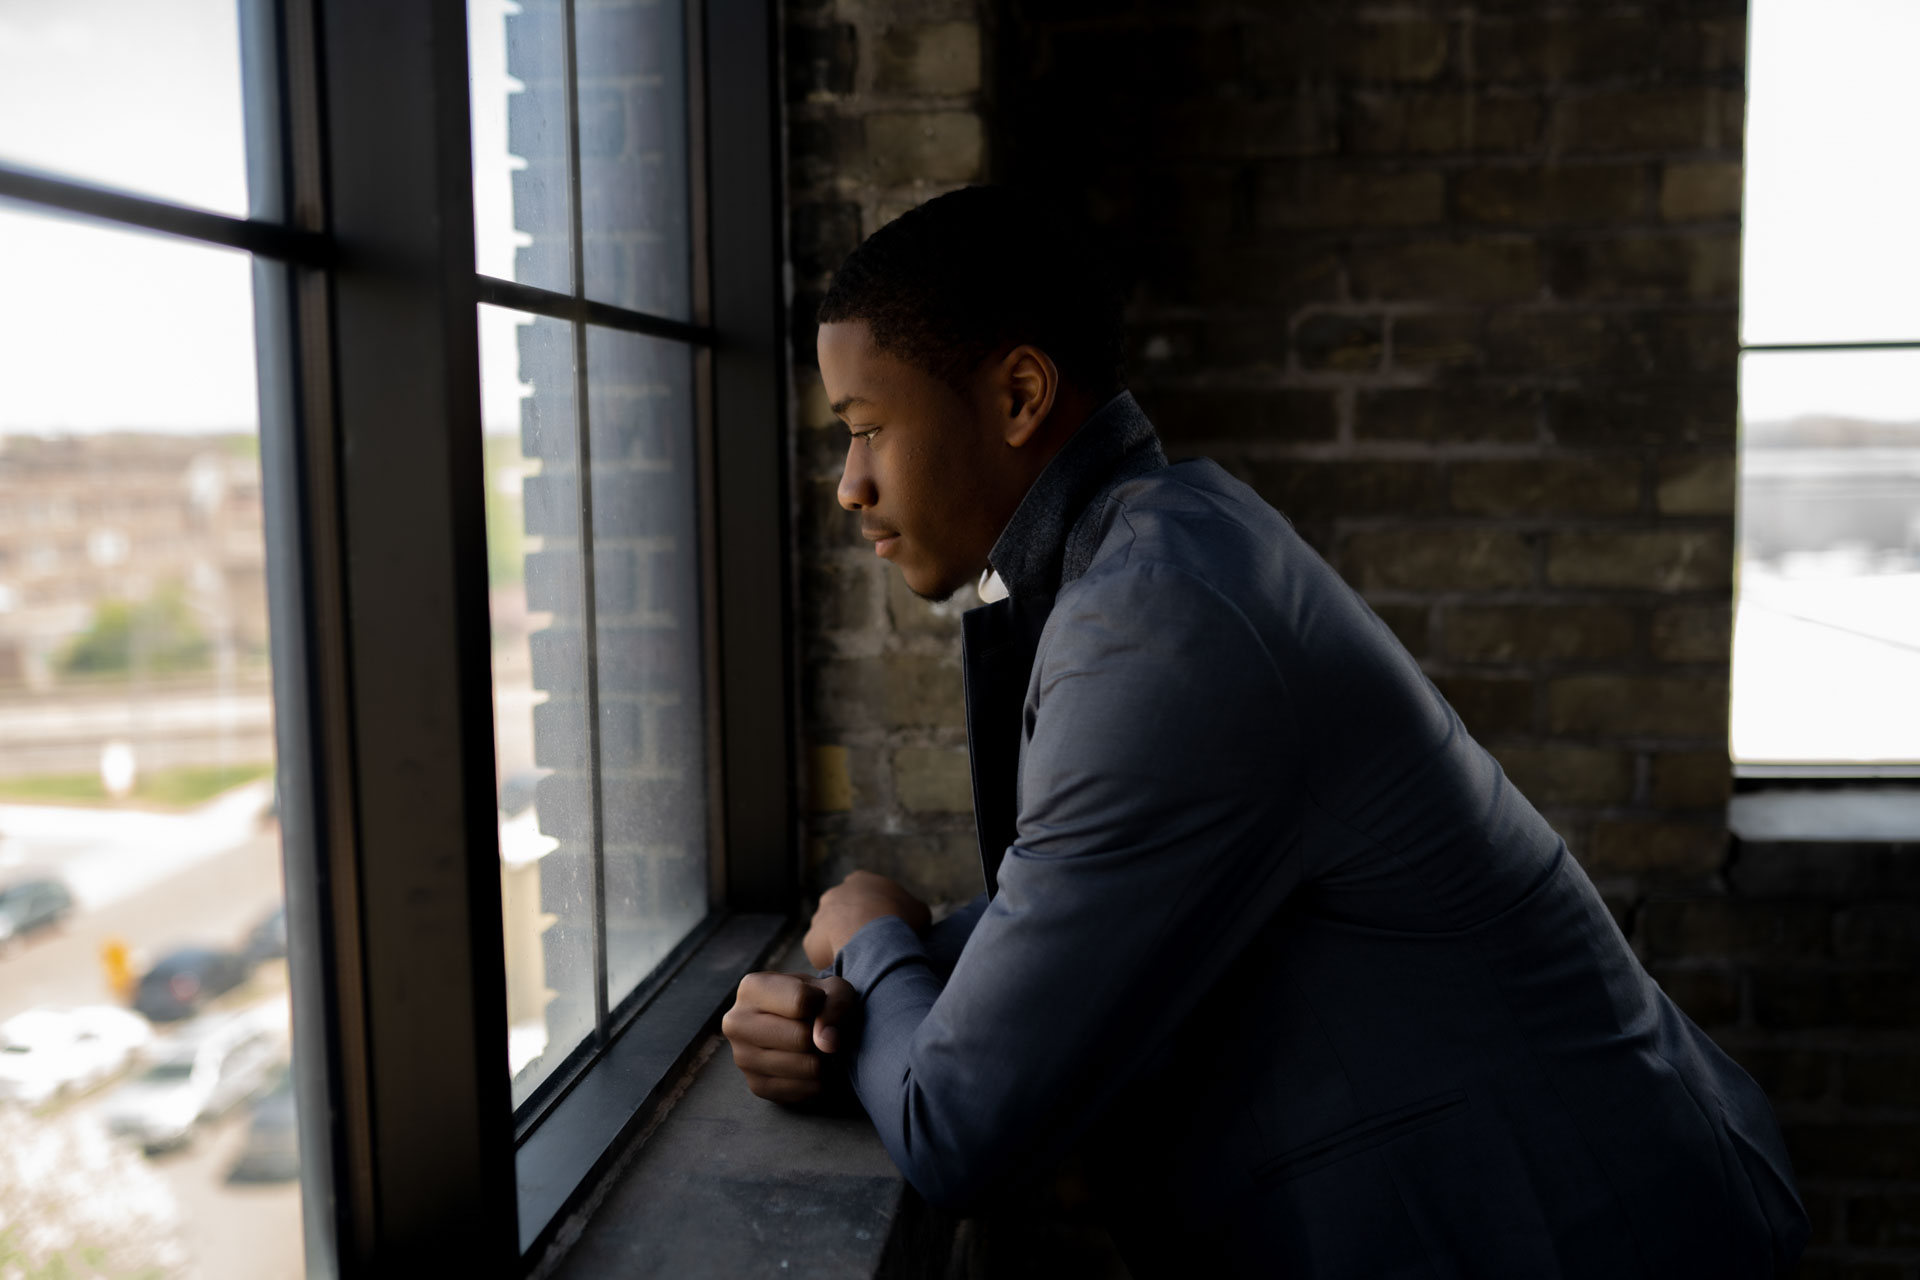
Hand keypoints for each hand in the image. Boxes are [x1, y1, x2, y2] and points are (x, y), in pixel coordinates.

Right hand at [721, 971, 857, 1103]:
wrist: (802, 1026)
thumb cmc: (818, 1002)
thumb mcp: (833, 989)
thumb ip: (836, 1005)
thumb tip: (827, 1044)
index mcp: (751, 988)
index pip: (801, 1001)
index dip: (823, 1004)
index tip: (819, 1004)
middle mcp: (737, 1023)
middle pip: (801, 1037)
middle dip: (821, 1036)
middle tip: (819, 1031)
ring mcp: (743, 1058)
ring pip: (807, 1066)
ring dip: (824, 1059)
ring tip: (815, 1047)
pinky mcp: (756, 1086)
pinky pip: (805, 1090)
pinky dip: (818, 1081)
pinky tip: (809, 1065)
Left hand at [803, 870, 930, 968]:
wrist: (874, 939)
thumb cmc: (899, 920)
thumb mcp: (919, 910)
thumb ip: (911, 910)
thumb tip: (912, 918)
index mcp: (860, 880)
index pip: (865, 895)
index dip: (875, 912)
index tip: (884, 929)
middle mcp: (834, 894)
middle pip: (844, 913)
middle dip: (854, 927)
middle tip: (871, 946)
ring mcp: (819, 917)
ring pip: (830, 933)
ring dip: (841, 944)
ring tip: (860, 961)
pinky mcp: (810, 941)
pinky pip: (821, 954)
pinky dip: (832, 962)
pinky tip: (848, 969)